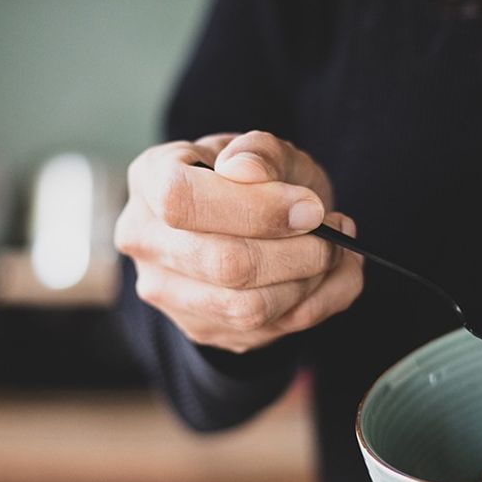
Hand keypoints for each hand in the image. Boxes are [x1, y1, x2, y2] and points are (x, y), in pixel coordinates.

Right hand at [115, 131, 363, 352]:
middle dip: (300, 252)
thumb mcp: (267, 150)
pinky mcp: (199, 327)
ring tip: (335, 251)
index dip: (255, 208)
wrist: (250, 223)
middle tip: (336, 229)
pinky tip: (328, 276)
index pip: (182, 200)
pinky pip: (269, 331)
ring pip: (248, 309)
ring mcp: (166, 290)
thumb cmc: (257, 180)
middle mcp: (144, 238)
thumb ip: (261, 151)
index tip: (310, 207)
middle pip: (225, 264)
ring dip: (311, 282)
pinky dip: (316, 304)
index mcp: (150, 178)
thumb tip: (246, 169)